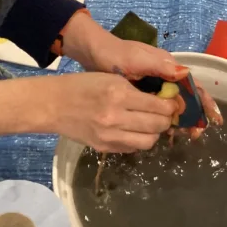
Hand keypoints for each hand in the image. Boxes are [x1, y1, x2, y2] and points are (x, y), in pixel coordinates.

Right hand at [41, 72, 179, 152]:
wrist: (54, 105)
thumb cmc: (83, 85)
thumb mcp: (111, 78)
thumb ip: (135, 89)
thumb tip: (160, 101)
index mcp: (119, 94)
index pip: (157, 106)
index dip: (170, 106)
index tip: (173, 103)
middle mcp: (117, 117)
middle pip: (157, 126)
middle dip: (167, 120)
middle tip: (166, 114)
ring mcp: (110, 136)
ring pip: (148, 141)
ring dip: (155, 133)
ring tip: (151, 124)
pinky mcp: (105, 148)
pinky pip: (132, 148)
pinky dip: (139, 140)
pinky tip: (135, 131)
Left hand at [59, 11, 222, 135]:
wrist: (93, 55)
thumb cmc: (117, 54)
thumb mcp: (138, 58)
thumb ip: (161, 66)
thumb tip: (186, 73)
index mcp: (167, 67)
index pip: (191, 85)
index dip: (203, 100)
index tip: (213, 117)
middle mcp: (164, 78)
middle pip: (185, 98)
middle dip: (194, 115)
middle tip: (197, 134)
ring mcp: (152, 88)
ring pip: (172, 107)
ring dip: (181, 120)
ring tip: (188, 136)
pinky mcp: (141, 97)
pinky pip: (157, 111)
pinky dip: (164, 121)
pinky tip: (167, 133)